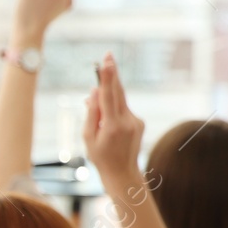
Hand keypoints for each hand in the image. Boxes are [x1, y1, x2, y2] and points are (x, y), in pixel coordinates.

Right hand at [83, 53, 143, 187]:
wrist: (122, 173)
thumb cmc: (100, 156)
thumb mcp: (88, 137)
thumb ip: (91, 112)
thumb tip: (95, 92)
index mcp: (112, 125)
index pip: (109, 95)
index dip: (108, 76)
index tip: (107, 60)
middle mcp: (127, 121)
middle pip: (118, 92)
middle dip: (112, 74)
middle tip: (108, 55)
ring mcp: (136, 121)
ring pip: (120, 102)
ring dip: (109, 98)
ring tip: (99, 114)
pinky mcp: (139, 123)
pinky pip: (123, 110)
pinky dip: (114, 110)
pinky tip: (108, 126)